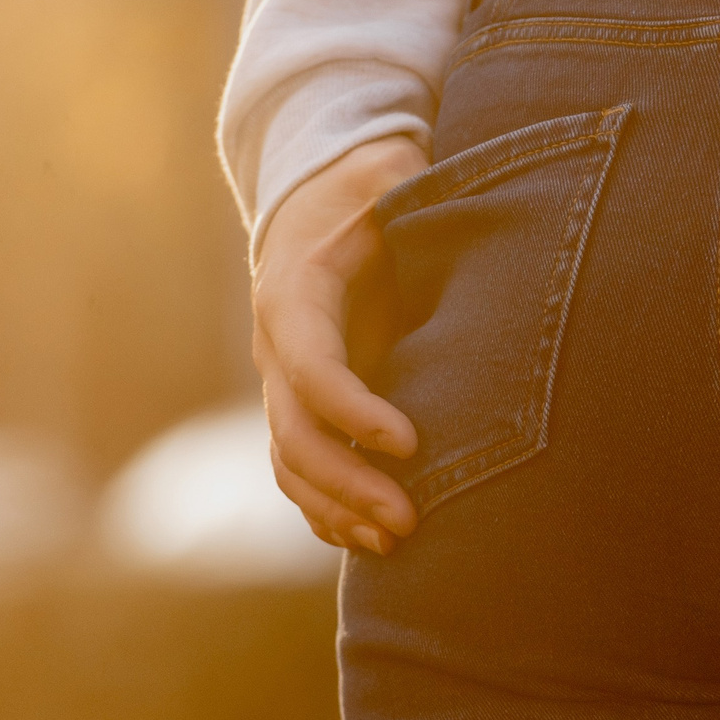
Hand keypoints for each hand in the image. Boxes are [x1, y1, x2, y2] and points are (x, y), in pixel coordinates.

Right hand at [251, 135, 430, 554]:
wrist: (318, 195)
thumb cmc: (367, 189)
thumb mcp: (388, 178)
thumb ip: (406, 190)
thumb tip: (443, 200)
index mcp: (295, 292)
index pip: (312, 367)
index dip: (354, 411)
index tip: (410, 443)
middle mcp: (276, 344)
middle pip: (295, 433)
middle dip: (348, 483)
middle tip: (409, 519)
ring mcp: (280, 378)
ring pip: (290, 461)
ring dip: (336, 508)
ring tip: (395, 541)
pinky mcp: (298, 400)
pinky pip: (297, 467)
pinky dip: (325, 507)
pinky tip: (367, 538)